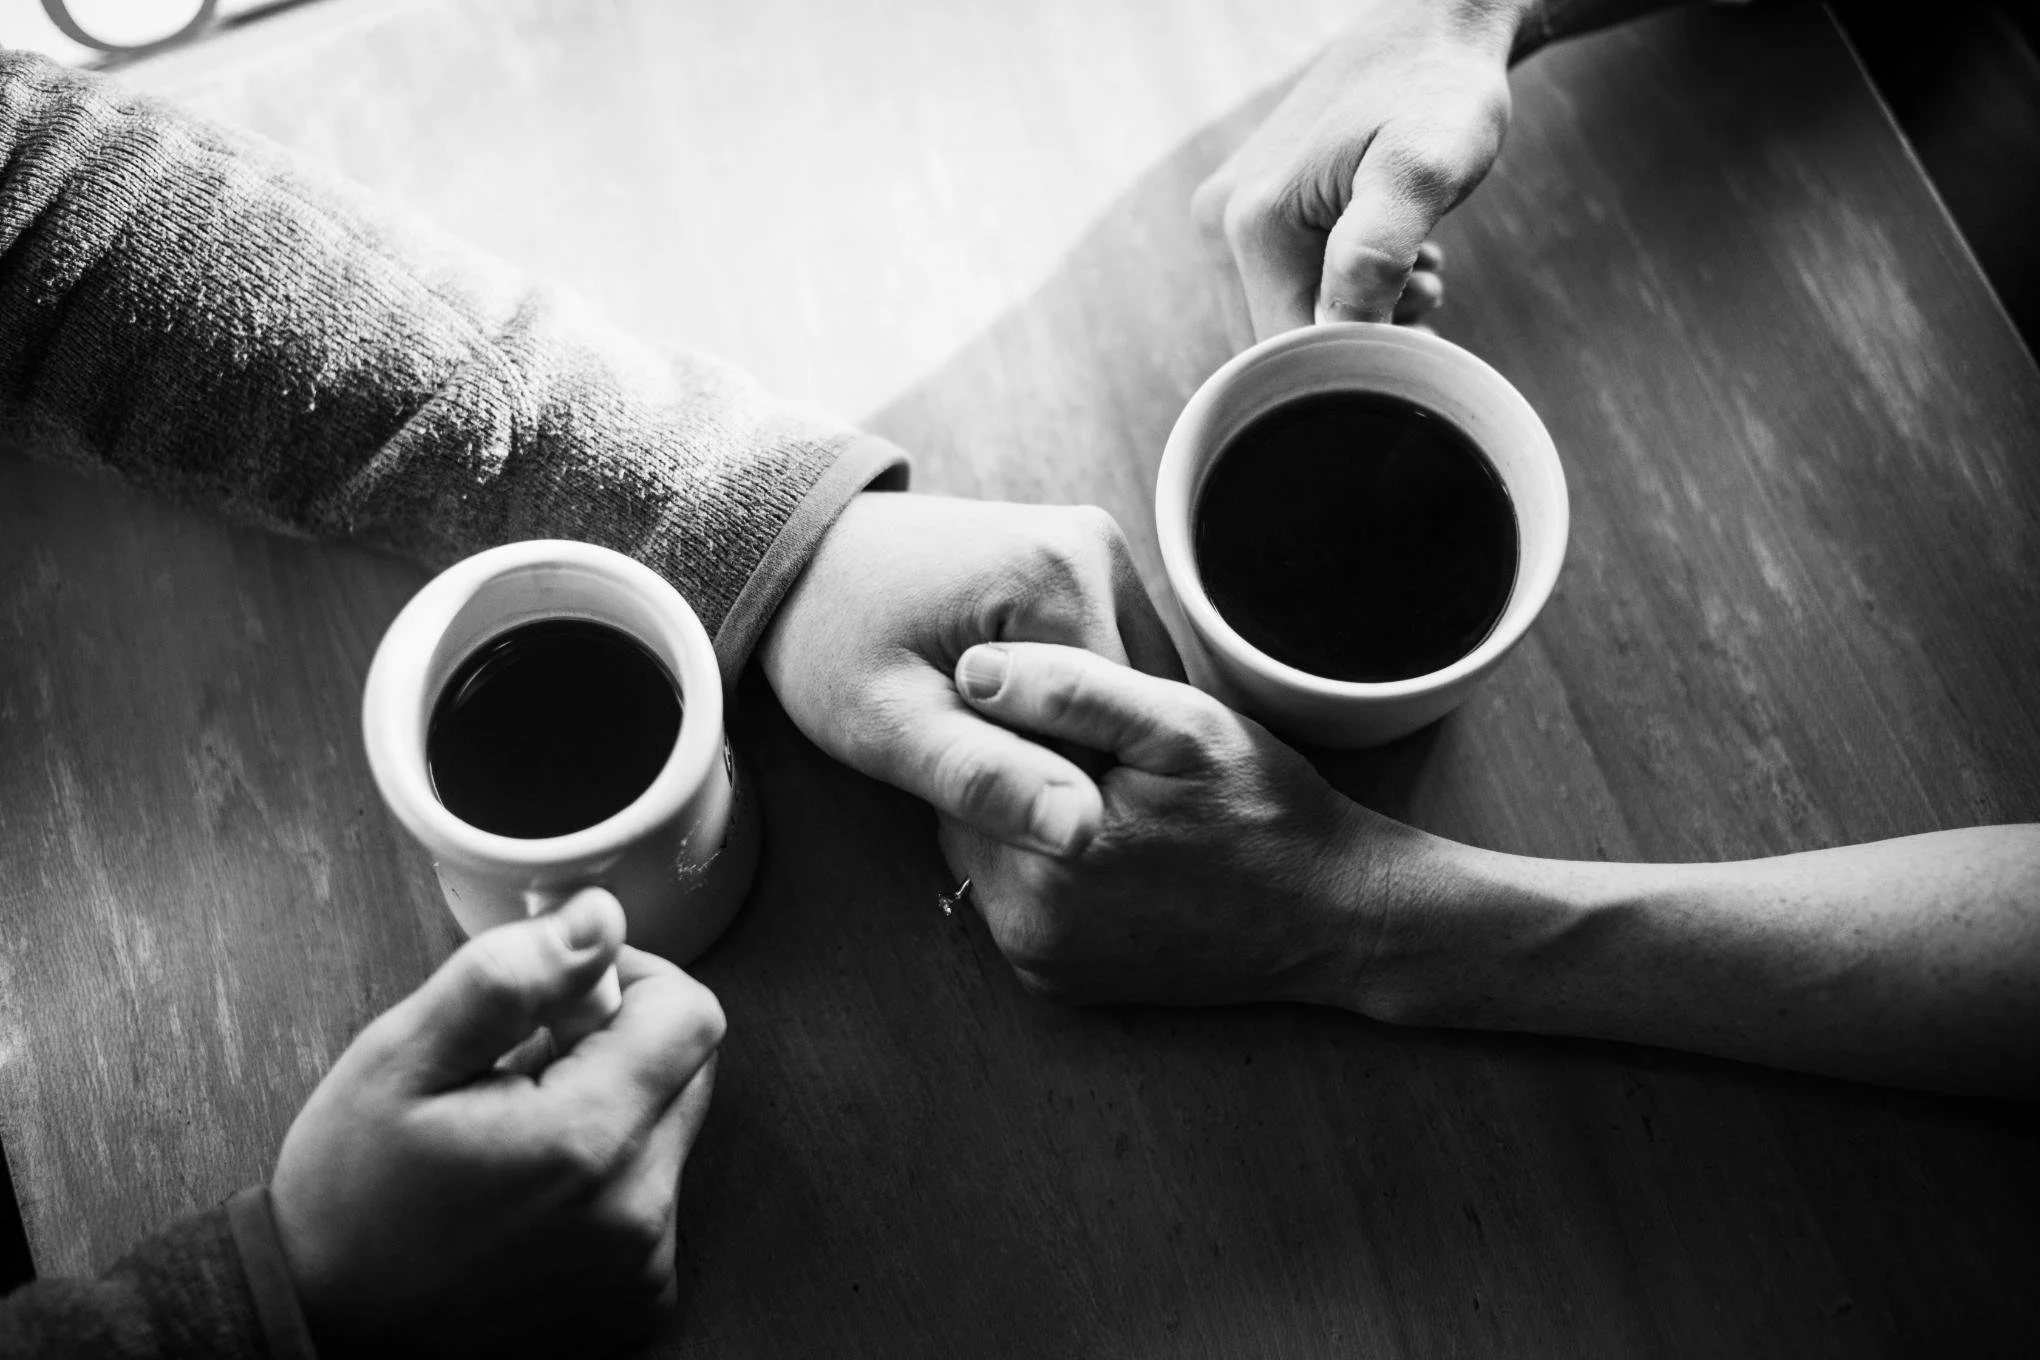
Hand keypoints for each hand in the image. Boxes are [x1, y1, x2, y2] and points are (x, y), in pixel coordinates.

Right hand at [270, 889, 724, 1358]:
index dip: (630, 981)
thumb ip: (510, 977)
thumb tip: (600, 919)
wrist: (320, 1331)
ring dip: (609, 1112)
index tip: (562, 996)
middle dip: (616, 1045)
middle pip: (687, 1071)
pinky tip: (527, 1195)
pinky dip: (607, 1180)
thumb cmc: (349, 1198)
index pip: (692, 1014)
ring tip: (511, 1138)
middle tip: (519, 1067)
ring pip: (668, 1133)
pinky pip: (653, 1200)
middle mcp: (638, 1213)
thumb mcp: (402, 1061)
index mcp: (590, 1142)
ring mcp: (642, 1267)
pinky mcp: (637, 1301)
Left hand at [759, 492, 1181, 855]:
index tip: (978, 780)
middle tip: (975, 757)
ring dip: (1075, 730)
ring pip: (1125, 688)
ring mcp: (1096, 547)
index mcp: (1064, 576)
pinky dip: (1073, 703)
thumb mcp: (889, 725)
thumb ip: (985, 779)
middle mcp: (1098, 546)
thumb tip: (1083, 836)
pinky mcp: (1086, 560)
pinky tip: (1011, 711)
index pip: (1116, 727)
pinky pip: (1107, 660)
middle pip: (1130, 704)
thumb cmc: (828, 639)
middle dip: (1066, 751)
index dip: (1056, 781)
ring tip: (988, 731)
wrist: (798, 555)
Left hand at [934, 642, 1452, 1006]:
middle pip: (970, 813)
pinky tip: (1102, 833)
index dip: (1004, 716)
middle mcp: (1025, 933)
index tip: (1057, 701)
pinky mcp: (1059, 982)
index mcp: (1042, 867)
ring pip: (990, 854)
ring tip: (1098, 782)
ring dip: (1024, 813)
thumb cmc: (1263, 808)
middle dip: (1011, 767)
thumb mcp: (1179, 725)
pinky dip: (1044, 862)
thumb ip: (1070, 690)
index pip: (966, 760)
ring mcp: (1040, 966)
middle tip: (1085, 742)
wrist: (1332, 916)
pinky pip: (1020, 899)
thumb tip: (972, 669)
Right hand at [1192, 0, 1528, 337]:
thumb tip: (1339, 338)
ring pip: (1282, 315)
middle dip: (1351, 343)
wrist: (1432, 25)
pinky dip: (1340, 294)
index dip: (1350, 372)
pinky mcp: (1247, 210)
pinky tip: (1389, 261)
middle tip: (1422, 304)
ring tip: (1414, 274)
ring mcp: (1227, 215)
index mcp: (1251, 222)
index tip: (1420, 351)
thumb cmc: (1437, 93)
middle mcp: (1220, 220)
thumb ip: (1375, 257)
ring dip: (1352, 319)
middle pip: (1276, 340)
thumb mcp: (1421, 174)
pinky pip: (1284, 285)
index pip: (1284, 352)